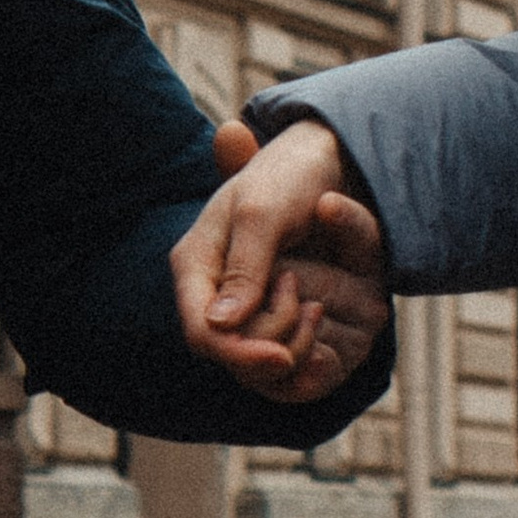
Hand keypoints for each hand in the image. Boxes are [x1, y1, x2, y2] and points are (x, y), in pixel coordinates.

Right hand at [171, 121, 389, 408]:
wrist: (321, 160)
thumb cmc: (290, 176)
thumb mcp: (265, 212)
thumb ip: (245, 266)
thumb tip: (220, 323)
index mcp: (195, 262)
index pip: (202, 332)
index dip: (239, 354)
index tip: (284, 358)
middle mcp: (211, 289)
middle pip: (230, 351)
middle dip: (273, 343)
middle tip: (312, 304)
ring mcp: (238, 300)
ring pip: (254, 355)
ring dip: (292, 345)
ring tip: (319, 308)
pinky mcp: (266, 307)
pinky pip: (276, 347)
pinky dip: (302, 346)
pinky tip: (322, 325)